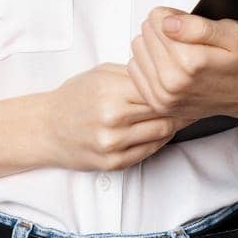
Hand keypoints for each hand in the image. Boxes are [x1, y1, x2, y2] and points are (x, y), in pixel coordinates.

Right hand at [42, 63, 192, 171]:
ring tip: (179, 114)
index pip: (158, 90)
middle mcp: (113, 120)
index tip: (186, 85)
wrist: (47, 128)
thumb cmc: (74, 97)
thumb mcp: (101, 73)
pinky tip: (160, 130)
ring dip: (173, 124)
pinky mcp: (114, 163)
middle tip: (190, 100)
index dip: (174, 88)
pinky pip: (149, 151)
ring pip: (162, 133)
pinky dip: (160, 140)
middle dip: (179, 107)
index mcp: (111, 93)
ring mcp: (113, 145)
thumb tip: (166, 74)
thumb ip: (134, 74)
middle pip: (164, 113)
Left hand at [125, 6, 237, 123]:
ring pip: (138, 50)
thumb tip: (167, 23)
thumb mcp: (234, 33)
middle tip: (187, 38)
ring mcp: (164, 97)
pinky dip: (148, 63)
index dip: (173, 14)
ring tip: (179, 51)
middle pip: (146, 33)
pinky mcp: (159, 104)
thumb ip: (198, 26)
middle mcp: (173, 83)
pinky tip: (168, 64)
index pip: (156, 19)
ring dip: (154, 45)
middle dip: (163, 29)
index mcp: (190, 62)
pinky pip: (135, 71)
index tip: (188, 23)